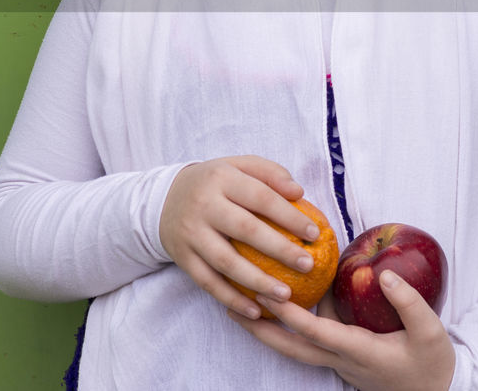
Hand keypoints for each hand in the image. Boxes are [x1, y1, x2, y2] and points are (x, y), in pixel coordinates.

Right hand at [159, 156, 320, 318]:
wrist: (163, 199)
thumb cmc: (215, 184)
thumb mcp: (237, 166)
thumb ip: (269, 173)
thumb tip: (298, 192)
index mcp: (221, 178)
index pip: (260, 197)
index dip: (289, 216)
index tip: (315, 234)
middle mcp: (203, 205)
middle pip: (245, 229)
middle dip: (280, 249)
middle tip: (308, 265)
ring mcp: (191, 233)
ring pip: (226, 261)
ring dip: (258, 281)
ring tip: (286, 295)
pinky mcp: (183, 257)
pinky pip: (208, 282)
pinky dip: (231, 299)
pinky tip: (255, 311)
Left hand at [228, 269, 455, 390]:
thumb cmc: (433, 362)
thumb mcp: (431, 332)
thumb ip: (409, 303)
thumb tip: (384, 274)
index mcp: (358, 351)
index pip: (315, 332)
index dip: (289, 314)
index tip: (266, 293)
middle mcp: (340, 360)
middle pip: (290, 347)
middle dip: (258, 328)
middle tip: (230, 306)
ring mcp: (338, 363)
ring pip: (295, 347)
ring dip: (268, 329)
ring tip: (243, 302)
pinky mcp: (341, 359)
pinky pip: (309, 343)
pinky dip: (291, 328)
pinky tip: (282, 304)